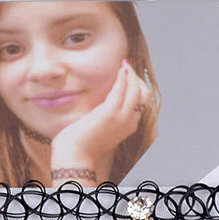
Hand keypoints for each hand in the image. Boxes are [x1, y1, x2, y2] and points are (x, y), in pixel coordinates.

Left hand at [49, 60, 153, 180]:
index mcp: (129, 127)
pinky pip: (122, 89)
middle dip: (137, 78)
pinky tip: (119, 69)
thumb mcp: (102, 129)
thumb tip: (105, 104)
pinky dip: (122, 77)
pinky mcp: (110, 113)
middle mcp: (130, 123)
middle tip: (127, 66)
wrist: (74, 156)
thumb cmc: (83, 144)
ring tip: (124, 64)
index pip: (143, 102)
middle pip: (144, 94)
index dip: (138, 87)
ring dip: (131, 74)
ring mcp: (122, 118)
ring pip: (136, 89)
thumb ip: (108, 117)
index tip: (129, 76)